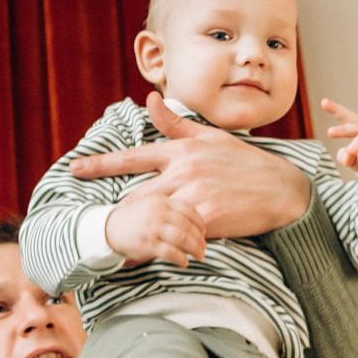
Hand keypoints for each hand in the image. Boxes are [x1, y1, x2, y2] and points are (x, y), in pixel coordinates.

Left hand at [69, 92, 310, 238]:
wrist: (282, 190)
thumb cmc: (248, 164)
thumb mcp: (212, 137)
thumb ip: (177, 124)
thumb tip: (150, 100)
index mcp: (182, 150)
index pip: (133, 156)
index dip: (101, 163)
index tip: (75, 169)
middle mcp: (184, 170)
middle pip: (136, 194)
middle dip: (117, 212)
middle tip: (96, 224)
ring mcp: (195, 194)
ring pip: (153, 216)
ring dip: (136, 233)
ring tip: (118, 247)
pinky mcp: (208, 217)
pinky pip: (176, 234)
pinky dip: (163, 247)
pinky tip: (150, 257)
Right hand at [104, 193, 205, 267]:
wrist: (109, 228)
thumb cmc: (135, 219)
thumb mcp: (152, 205)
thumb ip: (171, 210)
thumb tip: (195, 225)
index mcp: (162, 201)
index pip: (189, 210)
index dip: (200, 223)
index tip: (204, 232)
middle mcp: (159, 213)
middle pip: (188, 226)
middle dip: (200, 239)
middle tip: (203, 248)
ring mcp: (153, 228)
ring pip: (183, 239)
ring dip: (194, 249)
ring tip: (198, 256)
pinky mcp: (148, 244)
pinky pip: (171, 253)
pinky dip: (181, 259)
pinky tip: (184, 263)